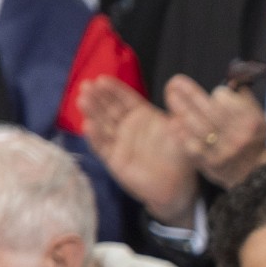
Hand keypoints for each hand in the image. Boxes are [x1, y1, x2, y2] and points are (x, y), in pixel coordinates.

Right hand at [77, 75, 199, 224]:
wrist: (176, 187)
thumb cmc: (180, 157)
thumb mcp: (182, 134)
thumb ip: (178, 117)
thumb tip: (180, 97)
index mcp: (142, 116)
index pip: (125, 99)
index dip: (114, 90)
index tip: (101, 79)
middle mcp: (128, 126)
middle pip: (110, 109)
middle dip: (97, 97)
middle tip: (86, 85)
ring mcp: (119, 142)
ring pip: (102, 124)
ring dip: (92, 112)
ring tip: (82, 99)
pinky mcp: (113, 160)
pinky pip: (102, 147)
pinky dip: (95, 137)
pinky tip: (87, 126)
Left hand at [163, 74, 265, 188]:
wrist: (256, 174)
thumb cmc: (252, 138)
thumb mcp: (257, 115)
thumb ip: (243, 96)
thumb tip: (230, 80)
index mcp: (251, 122)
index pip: (227, 101)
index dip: (218, 95)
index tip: (214, 95)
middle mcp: (238, 136)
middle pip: (209, 110)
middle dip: (190, 94)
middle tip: (174, 82)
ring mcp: (224, 151)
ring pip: (198, 126)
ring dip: (181, 109)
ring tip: (170, 96)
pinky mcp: (212, 164)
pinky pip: (192, 146)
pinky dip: (182, 134)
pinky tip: (173, 123)